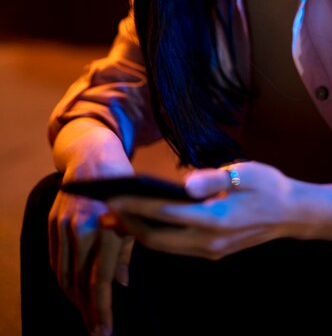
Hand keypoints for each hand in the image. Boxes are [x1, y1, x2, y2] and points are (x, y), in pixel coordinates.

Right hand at [48, 165, 133, 335]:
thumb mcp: (137, 214)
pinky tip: (71, 289)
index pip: (100, 278)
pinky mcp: (53, 221)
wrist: (94, 156)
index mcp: (108, 226)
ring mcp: (64, 224)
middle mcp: (82, 227)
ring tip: (85, 314)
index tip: (104, 331)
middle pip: (79, 281)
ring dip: (73, 298)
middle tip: (95, 331)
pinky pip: (55, 258)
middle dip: (87, 310)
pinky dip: (62, 278)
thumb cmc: (125, 185)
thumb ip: (128, 250)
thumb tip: (121, 283)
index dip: (102, 308)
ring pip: (64, 273)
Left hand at [103, 161, 296, 259]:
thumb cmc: (268, 186)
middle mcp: (209, 241)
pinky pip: (176, 246)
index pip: (164, 212)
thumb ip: (212, 179)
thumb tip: (183, 183)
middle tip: (105, 209)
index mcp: (215, 219)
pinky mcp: (213, 252)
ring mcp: (211, 250)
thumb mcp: (244, 172)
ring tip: (118, 215)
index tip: (112, 195)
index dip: (135, 204)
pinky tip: (146, 221)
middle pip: (157, 237)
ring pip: (164, 246)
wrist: (292, 214)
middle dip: (128, 223)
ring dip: (139, 231)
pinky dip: (156, 235)